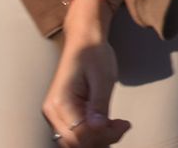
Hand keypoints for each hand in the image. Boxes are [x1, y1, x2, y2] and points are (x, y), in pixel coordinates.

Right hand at [42, 26, 129, 146]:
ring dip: (98, 138)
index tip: (124, 124)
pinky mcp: (65, 113)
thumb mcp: (102, 77)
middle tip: (122, 125)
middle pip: (76, 141)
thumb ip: (99, 104)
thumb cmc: (93, 53)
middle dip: (102, 138)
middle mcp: (53, 112)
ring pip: (76, 140)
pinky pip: (77, 132)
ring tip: (117, 125)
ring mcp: (57, 114)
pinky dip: (94, 133)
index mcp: (60, 102)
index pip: (80, 133)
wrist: (85, 39)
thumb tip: (98, 127)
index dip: (104, 134)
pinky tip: (109, 124)